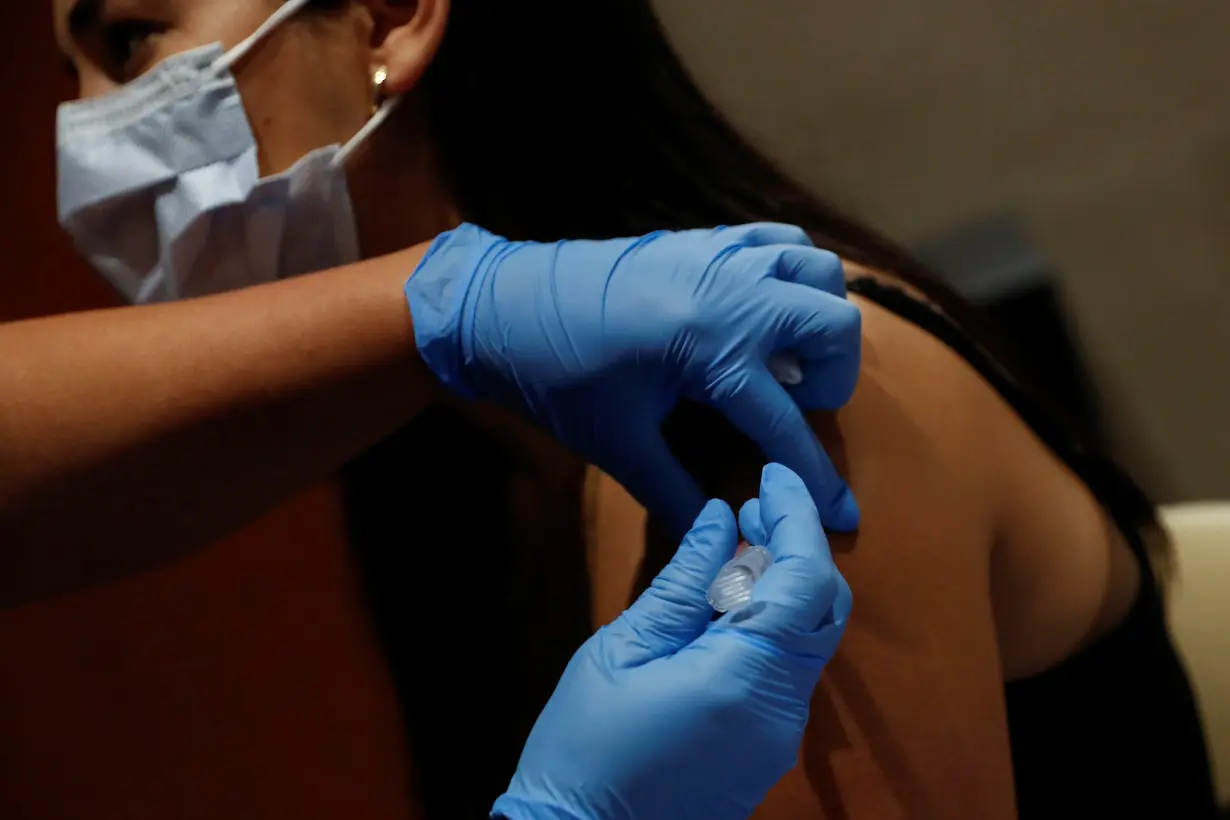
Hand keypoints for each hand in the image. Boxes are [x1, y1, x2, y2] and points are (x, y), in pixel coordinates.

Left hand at [404, 223, 860, 535]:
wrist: (502, 305)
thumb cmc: (556, 376)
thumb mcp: (618, 444)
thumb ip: (675, 492)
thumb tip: (716, 535)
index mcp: (712, 349)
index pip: (786, 424)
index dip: (817, 477)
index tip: (844, 513)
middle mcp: (734, 293)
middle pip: (835, 327)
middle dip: (830, 378)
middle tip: (791, 403)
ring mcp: (723, 256)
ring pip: (818, 272)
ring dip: (816, 317)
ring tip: (778, 355)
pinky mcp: (705, 238)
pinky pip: (780, 241)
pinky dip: (790, 274)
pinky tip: (761, 309)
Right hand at [493, 463, 851, 819]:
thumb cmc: (585, 748)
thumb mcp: (623, 650)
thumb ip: (682, 582)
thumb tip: (719, 520)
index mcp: (744, 678)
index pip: (806, 579)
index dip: (796, 518)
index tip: (772, 476)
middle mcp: (781, 708)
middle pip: (824, 607)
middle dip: (797, 546)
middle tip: (751, 506)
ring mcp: (780, 735)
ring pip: (808, 637)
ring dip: (782, 583)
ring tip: (734, 546)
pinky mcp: (766, 749)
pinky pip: (787, 669)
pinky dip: (770, 623)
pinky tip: (726, 604)